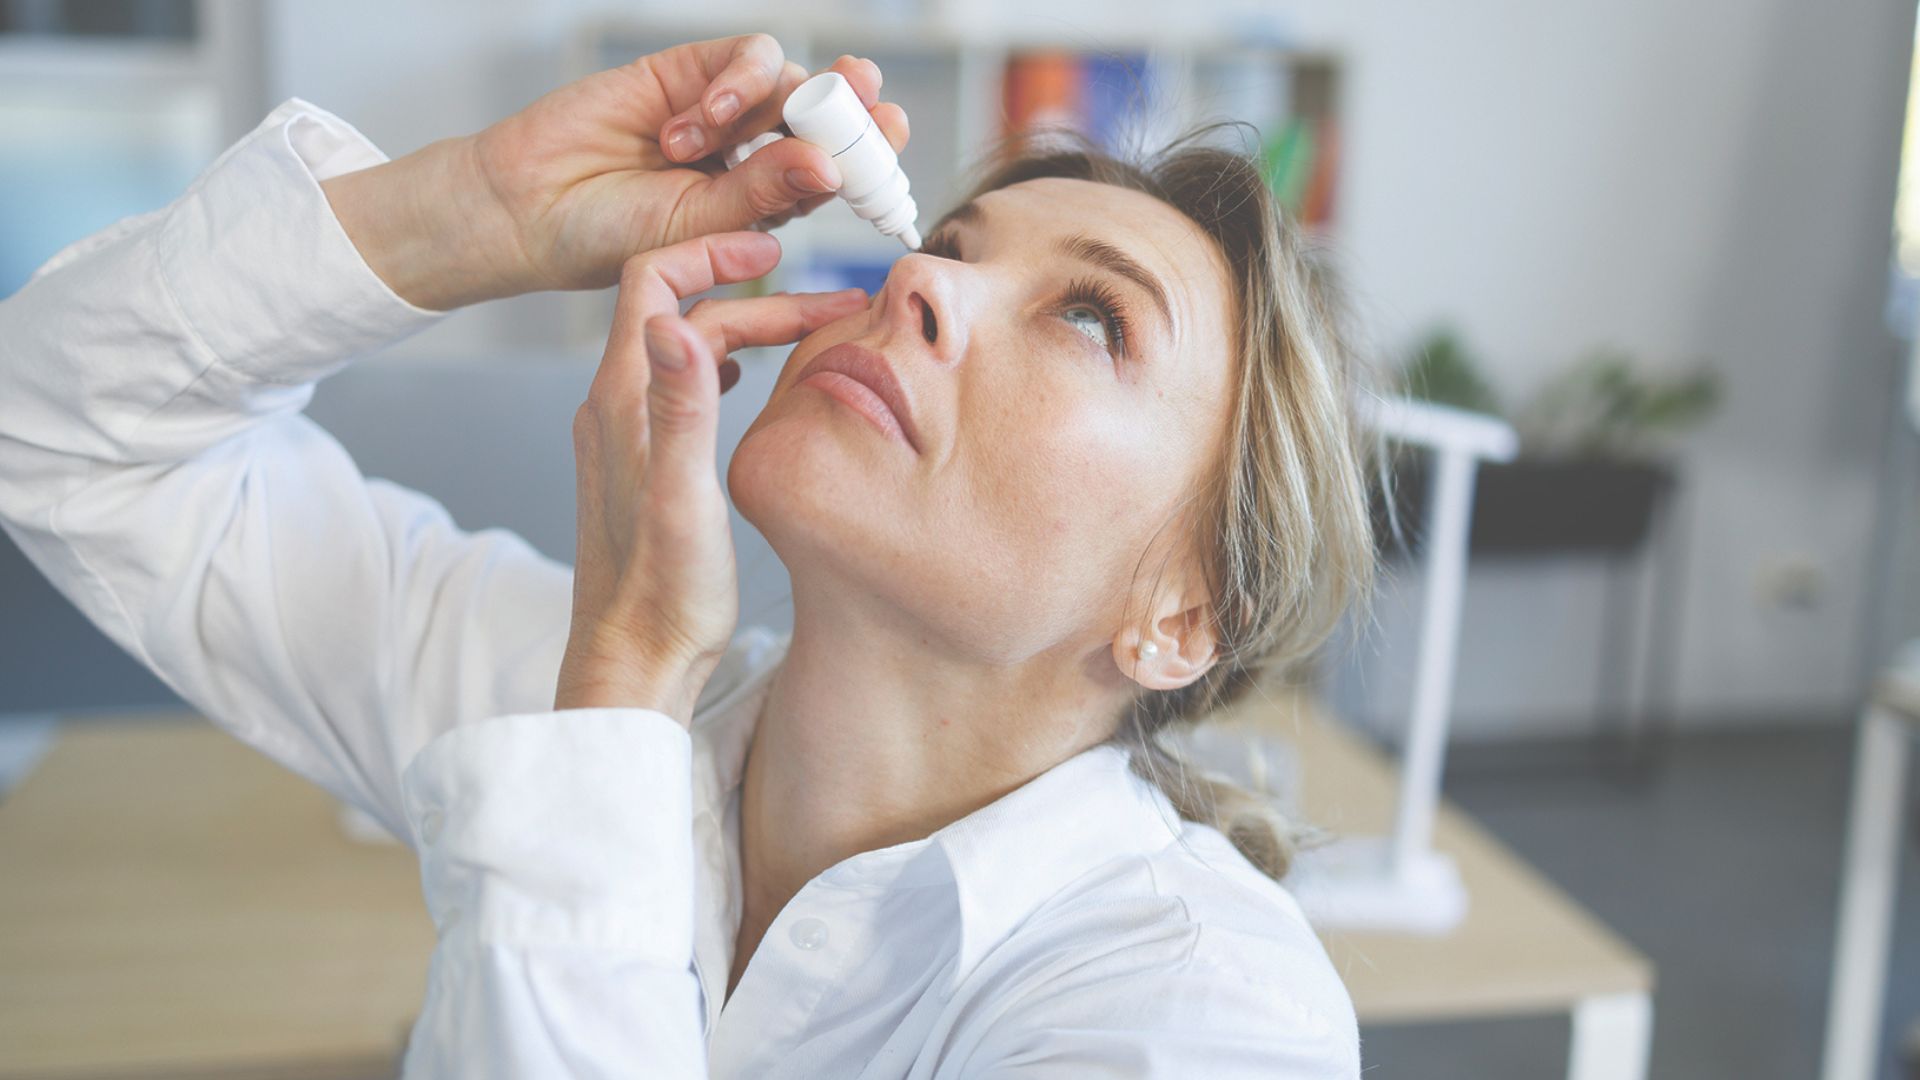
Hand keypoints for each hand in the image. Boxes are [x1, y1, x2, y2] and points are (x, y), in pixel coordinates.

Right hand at [322, 35, 907, 310]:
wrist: (529, 210)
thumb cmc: (610, 240)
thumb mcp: (696, 228)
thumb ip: (761, 194)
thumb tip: (829, 166)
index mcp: (768, 202)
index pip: (838, 173)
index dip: (872, 159)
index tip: (894, 158)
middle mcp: (755, 152)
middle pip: (828, 116)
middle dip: (857, 110)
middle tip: (874, 109)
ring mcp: (724, 109)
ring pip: (790, 81)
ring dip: (767, 105)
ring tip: (704, 143)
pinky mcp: (689, 70)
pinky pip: (744, 57)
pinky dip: (732, 84)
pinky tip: (691, 122)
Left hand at [553, 231, 864, 722]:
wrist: (633, 662)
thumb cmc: (664, 593)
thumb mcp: (683, 495)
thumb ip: (682, 406)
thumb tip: (674, 322)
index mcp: (623, 400)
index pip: (652, 280)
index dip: (712, 251)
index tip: (777, 251)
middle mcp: (616, 407)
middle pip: (681, 312)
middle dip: (756, 295)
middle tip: (833, 306)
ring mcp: (625, 436)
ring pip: (685, 349)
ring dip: (746, 329)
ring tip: (810, 333)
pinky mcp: (642, 465)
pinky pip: (682, 388)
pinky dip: (725, 366)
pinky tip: (752, 382)